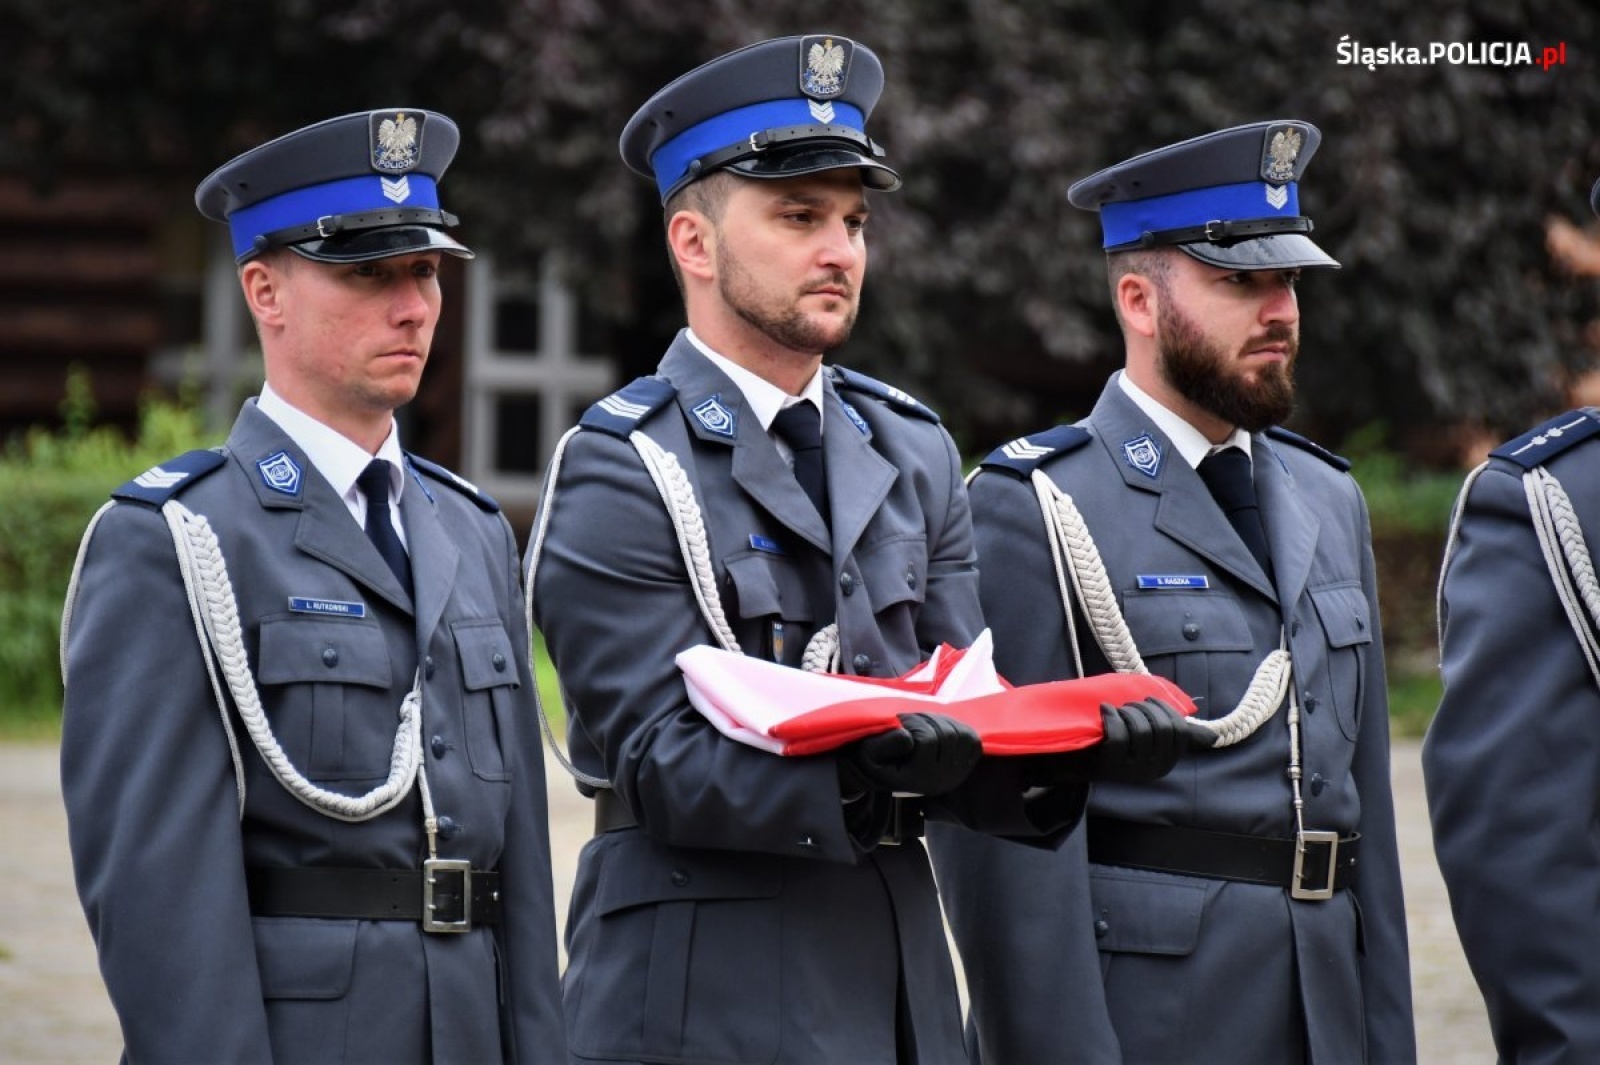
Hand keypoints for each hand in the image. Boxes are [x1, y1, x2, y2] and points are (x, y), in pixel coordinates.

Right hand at [838, 713, 982, 796]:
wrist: (886, 771)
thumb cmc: (875, 758)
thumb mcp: (869, 752)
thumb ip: (883, 745)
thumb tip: (907, 737)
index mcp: (918, 778)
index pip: (928, 739)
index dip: (913, 724)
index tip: (901, 725)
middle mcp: (940, 780)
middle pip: (948, 736)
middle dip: (928, 721)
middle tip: (911, 723)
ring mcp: (955, 775)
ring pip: (960, 734)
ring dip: (941, 722)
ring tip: (923, 727)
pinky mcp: (964, 767)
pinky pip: (971, 739)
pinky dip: (957, 728)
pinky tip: (939, 731)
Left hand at [1025, 698, 1193, 784]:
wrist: (1075, 759)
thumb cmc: (1114, 742)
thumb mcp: (1148, 739)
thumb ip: (1175, 734)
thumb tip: (1212, 738)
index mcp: (1166, 760)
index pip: (1179, 730)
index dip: (1165, 709)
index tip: (1148, 700)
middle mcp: (1153, 769)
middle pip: (1161, 728)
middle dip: (1145, 708)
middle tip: (1129, 705)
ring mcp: (1131, 770)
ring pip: (1140, 731)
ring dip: (1127, 712)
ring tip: (1116, 710)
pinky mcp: (1110, 766)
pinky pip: (1118, 736)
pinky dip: (1111, 717)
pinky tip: (1104, 711)